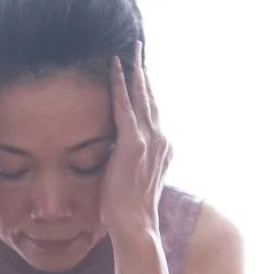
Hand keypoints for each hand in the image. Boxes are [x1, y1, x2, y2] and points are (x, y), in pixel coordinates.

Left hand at [98, 40, 173, 240]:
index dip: (147, 92)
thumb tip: (111, 149)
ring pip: (142, 97)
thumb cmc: (129, 209)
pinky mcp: (133, 143)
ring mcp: (149, 141)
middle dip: (144, 73)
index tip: (141, 73)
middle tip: (138, 49)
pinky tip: (115, 66)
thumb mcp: (133, 177)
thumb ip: (127, 159)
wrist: (135, 224)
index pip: (153, 114)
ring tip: (130, 51)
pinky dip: (120, 84)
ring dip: (135, 72)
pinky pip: (125, 106)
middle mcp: (161, 140)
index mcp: (162, 149)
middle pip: (151, 99)